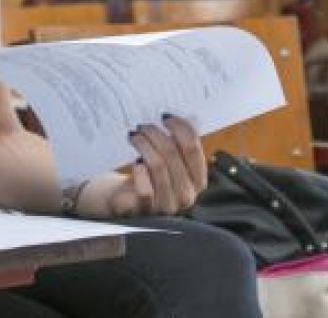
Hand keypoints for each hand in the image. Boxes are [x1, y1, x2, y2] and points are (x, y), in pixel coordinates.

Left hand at [79, 116, 207, 218]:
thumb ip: (178, 144)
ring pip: (157, 165)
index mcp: (198, 180)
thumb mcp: (170, 162)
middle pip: (172, 153)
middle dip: (155, 133)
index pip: (193, 148)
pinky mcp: (145, 209)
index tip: (165, 117)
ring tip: (134, 136)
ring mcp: (166, 204)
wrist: (128, 200)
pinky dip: (139, 172)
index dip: (179, 127)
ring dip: (143, 144)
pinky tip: (135, 162)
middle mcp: (186, 195)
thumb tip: (181, 117)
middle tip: (142, 126)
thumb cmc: (151, 176)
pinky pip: (145, 188)